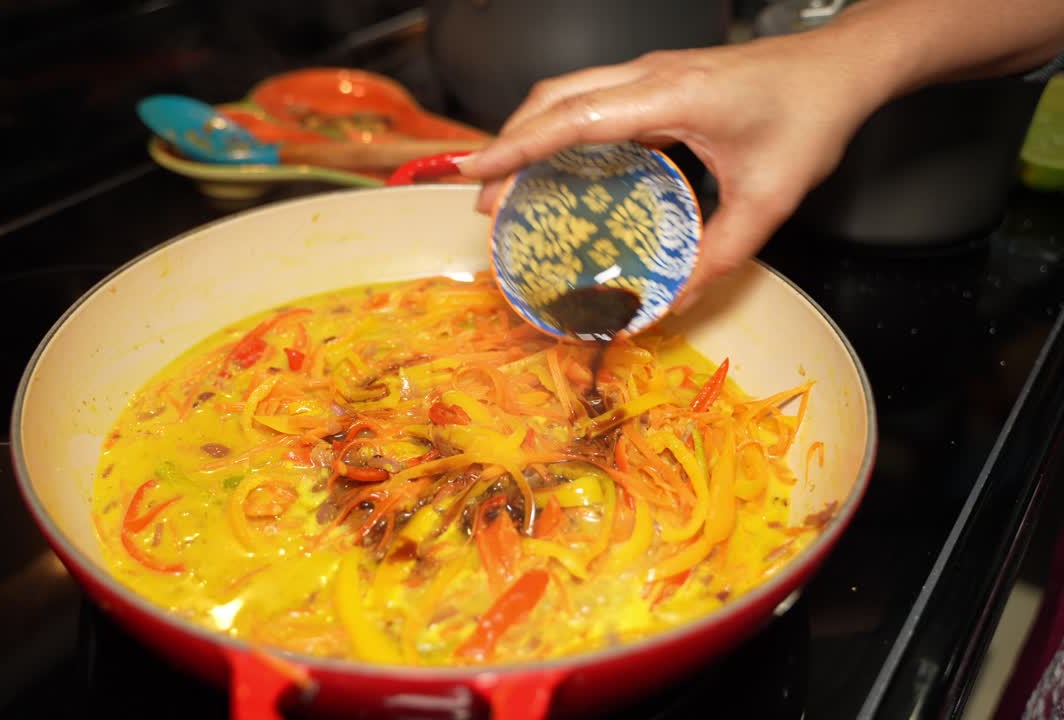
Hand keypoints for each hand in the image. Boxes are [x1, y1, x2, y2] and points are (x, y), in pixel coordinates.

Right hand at [458, 32, 893, 309]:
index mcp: (671, 96)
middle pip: (554, 99)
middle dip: (509, 146)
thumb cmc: (810, 117)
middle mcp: (650, 76)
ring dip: (530, 135)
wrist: (841, 68)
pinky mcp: (657, 82)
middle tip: (484, 200)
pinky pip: (592, 102)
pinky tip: (559, 170)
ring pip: (568, 94)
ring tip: (508, 188)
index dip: (518, 146)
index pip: (575, 117)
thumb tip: (672, 303)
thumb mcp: (769, 200)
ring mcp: (651, 74)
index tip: (475, 173)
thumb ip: (719, 256)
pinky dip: (560, 132)